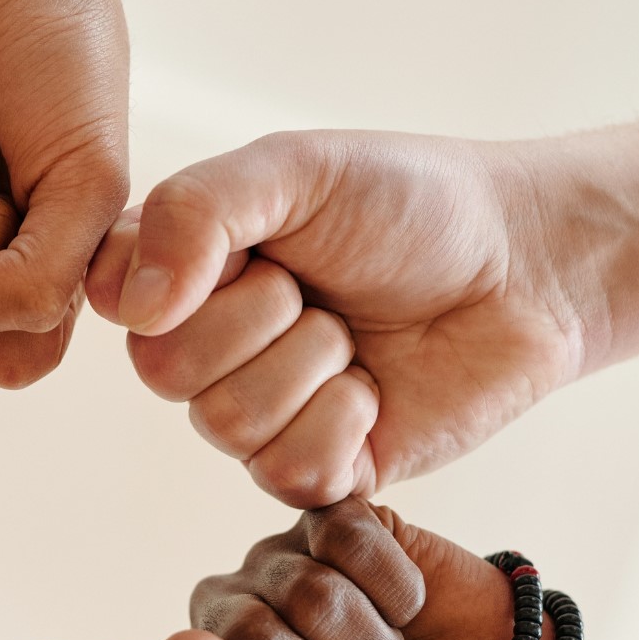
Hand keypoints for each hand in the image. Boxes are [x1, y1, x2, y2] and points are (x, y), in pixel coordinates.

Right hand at [87, 132, 603, 505]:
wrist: (525, 264)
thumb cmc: (411, 203)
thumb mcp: (295, 168)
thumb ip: (195, 210)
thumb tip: (135, 309)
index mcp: (182, 268)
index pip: (113, 294)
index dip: (174, 278)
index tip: (247, 245)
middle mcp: (204, 345)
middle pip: (162, 368)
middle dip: (259, 317)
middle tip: (316, 287)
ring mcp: (256, 413)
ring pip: (224, 423)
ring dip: (309, 364)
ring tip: (352, 332)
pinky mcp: (314, 470)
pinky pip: (284, 470)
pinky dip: (341, 421)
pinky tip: (373, 389)